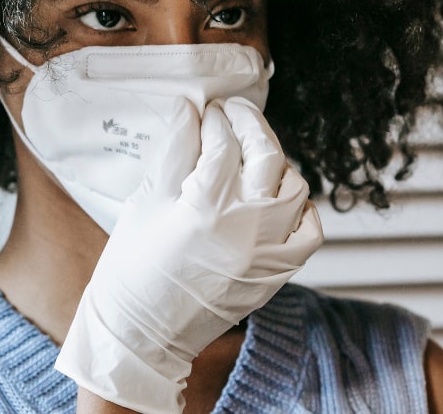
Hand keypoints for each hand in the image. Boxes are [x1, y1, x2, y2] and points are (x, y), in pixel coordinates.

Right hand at [55, 97, 322, 413]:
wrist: (144, 332)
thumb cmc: (133, 267)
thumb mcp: (145, 203)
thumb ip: (172, 153)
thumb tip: (187, 110)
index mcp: (202, 209)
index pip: (222, 143)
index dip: (213, 119)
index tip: (204, 110)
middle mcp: (244, 228)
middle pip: (266, 154)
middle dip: (250, 122)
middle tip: (233, 111)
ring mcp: (267, 253)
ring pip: (295, 187)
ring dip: (278, 160)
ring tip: (254, 153)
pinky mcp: (277, 274)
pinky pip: (309, 231)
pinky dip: (300, 207)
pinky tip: (277, 197)